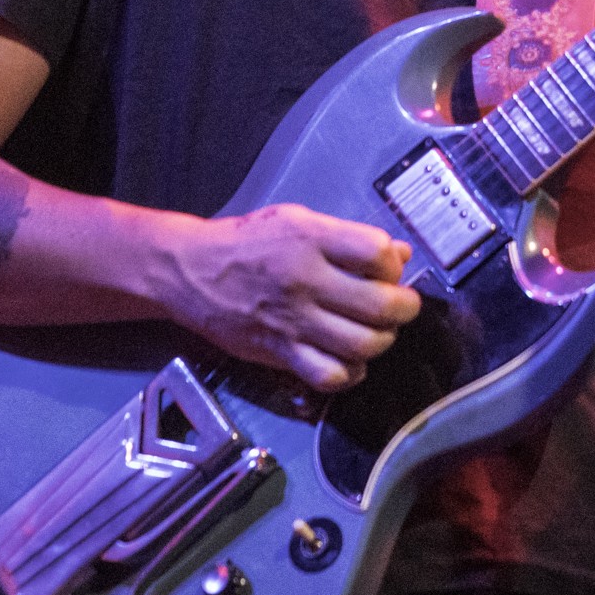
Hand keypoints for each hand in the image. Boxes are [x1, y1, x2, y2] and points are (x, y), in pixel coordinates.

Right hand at [157, 203, 421, 391]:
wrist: (190, 270)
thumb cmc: (247, 242)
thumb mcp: (298, 220)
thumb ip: (349, 237)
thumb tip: (400, 254)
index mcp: (310, 239)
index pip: (376, 253)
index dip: (394, 265)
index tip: (390, 270)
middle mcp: (304, 280)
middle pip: (379, 305)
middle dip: (404, 308)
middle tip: (402, 305)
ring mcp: (292, 320)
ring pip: (362, 344)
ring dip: (382, 340)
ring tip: (378, 331)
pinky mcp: (278, 351)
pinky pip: (328, 375)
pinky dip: (350, 372)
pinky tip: (350, 358)